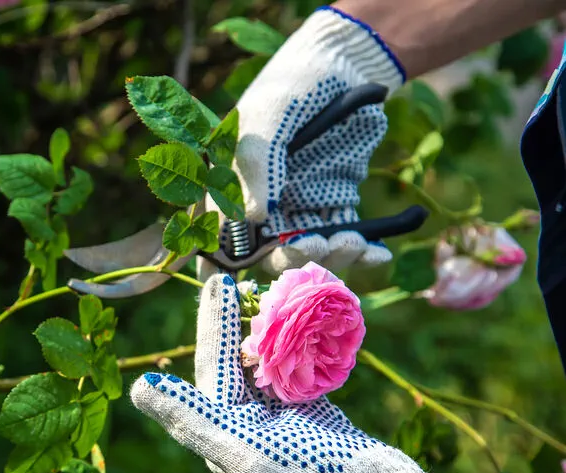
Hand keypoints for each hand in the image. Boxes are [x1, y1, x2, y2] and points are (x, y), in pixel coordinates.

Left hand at [129, 274, 472, 472]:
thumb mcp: (244, 451)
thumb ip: (191, 418)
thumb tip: (139, 388)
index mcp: (224, 434)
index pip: (212, 368)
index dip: (213, 324)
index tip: (221, 283)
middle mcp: (246, 427)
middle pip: (234, 362)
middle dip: (235, 321)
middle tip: (236, 279)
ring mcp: (281, 421)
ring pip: (265, 365)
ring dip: (266, 331)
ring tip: (269, 293)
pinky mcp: (313, 417)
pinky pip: (298, 372)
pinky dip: (300, 347)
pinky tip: (304, 322)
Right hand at [224, 6, 405, 274]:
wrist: (347, 66)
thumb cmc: (293, 85)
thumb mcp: (270, 116)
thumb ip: (258, 164)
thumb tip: (254, 219)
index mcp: (226, 188)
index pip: (215, 242)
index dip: (221, 273)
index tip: (244, 286)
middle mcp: (258, 208)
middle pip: (265, 257)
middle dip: (292, 260)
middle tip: (320, 245)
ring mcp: (296, 211)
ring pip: (307, 256)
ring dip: (329, 259)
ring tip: (355, 241)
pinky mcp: (333, 210)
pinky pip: (343, 244)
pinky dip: (361, 255)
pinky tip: (377, 253)